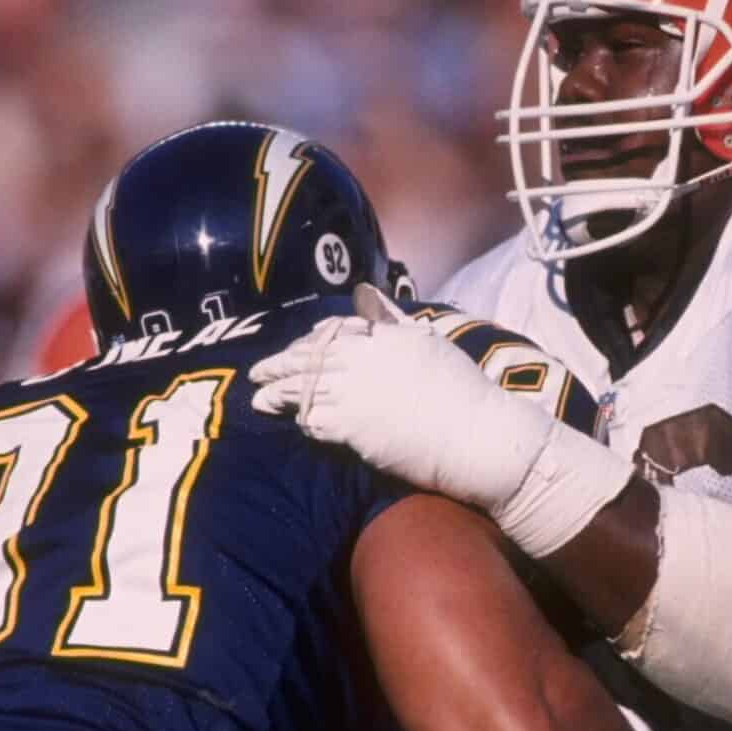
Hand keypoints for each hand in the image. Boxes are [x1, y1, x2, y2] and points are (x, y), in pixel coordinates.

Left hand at [249, 283, 555, 511]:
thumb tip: (367, 296)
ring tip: (259, 399)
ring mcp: (355, 393)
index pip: (333, 331)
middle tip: (258, 372)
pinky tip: (292, 423)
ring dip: (277, 394)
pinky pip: (314, 421)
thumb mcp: (429, 341)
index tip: (299, 348)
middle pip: (308, 358)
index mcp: (383, 335)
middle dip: (280, 364)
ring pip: (303, 389)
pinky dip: (301, 421)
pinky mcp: (352, 427)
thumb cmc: (461, 391)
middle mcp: (363, 359)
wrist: (473, 435)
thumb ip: (393, 319)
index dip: (310, 340)